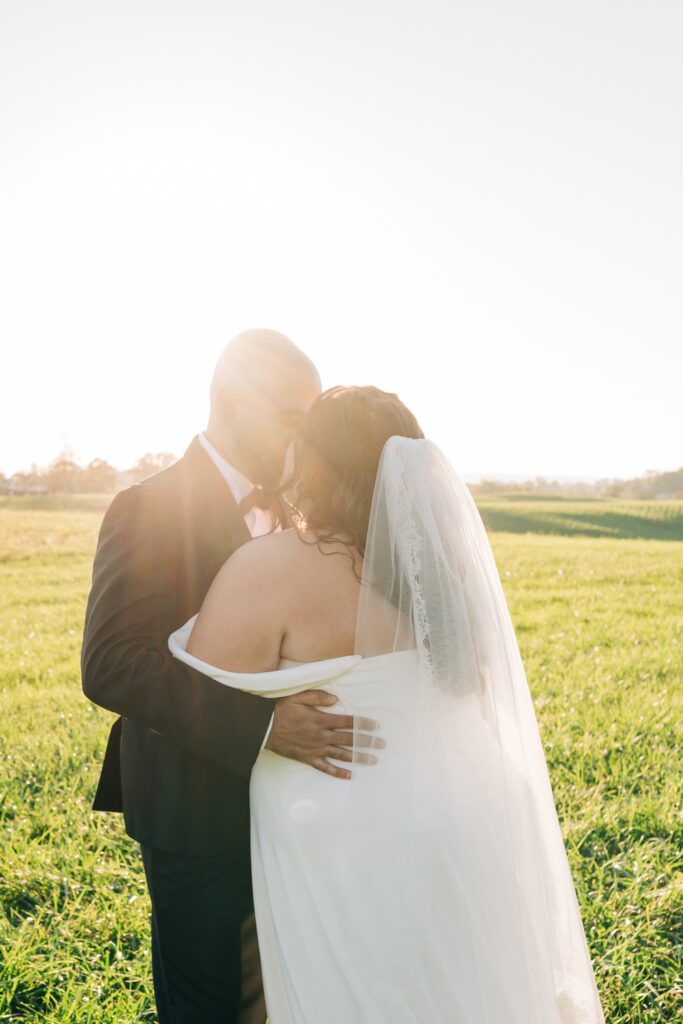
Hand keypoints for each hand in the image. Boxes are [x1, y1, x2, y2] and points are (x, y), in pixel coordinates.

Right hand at [264, 690, 384, 779]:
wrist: (264, 728)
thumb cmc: (282, 710)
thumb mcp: (298, 697)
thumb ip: (318, 697)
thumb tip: (335, 699)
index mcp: (320, 720)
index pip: (347, 722)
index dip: (363, 724)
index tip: (376, 726)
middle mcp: (321, 736)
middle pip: (348, 739)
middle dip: (367, 742)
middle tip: (382, 744)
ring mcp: (315, 749)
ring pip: (341, 755)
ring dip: (358, 757)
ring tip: (372, 760)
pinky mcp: (308, 759)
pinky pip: (325, 768)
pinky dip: (337, 772)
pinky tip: (349, 775)